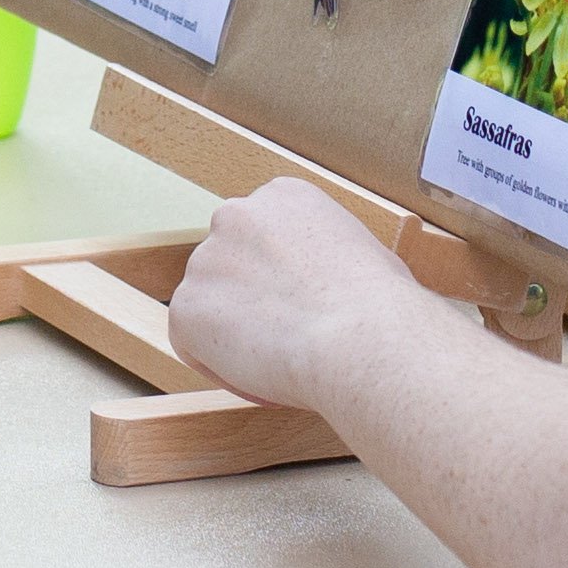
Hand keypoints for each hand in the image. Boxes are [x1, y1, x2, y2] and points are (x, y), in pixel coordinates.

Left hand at [164, 177, 421, 412]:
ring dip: (232, 331)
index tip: (297, 304)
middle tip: (283, 334)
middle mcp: (237, 215)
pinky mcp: (185, 308)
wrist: (363, 338)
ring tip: (279, 357)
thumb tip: (328, 284)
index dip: (277, 276)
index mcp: (284, 196)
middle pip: (229, 264)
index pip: (262, 235)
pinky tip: (259, 371)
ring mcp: (205, 260)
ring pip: (209, 305)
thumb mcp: (364, 252)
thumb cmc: (381, 304)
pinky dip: (217, 364)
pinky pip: (192, 343)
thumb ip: (326, 257)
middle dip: (249, 297)